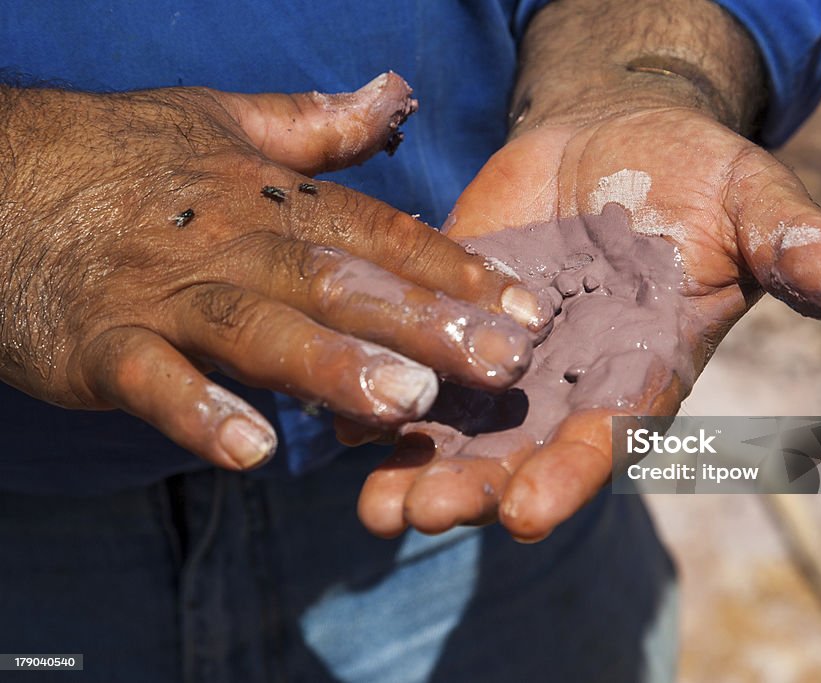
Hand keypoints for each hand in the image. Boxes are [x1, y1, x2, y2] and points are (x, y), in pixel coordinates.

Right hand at [0, 75, 546, 470]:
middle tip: (502, 363)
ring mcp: (163, 293)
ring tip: (406, 402)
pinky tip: (253, 452)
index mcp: (268, 199)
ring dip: (334, 364)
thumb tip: (395, 93)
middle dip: (425, 323)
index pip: (379, 234)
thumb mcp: (224, 124)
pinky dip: (198, 412)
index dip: (456, 271)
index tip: (526, 309)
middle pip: (339, 282)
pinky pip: (152, 381)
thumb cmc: (121, 158)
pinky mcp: (100, 342)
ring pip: (259, 328)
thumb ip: (316, 127)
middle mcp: (229, 242)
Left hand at [355, 106, 820, 540]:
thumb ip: (798, 249)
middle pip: (518, 455)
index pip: (605, 438)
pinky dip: (372, 394)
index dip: (568, 474)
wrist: (617, 142)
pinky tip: (327, 418)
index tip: (525, 510)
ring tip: (370, 503)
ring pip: (456, 429)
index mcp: (639, 371)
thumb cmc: (695, 177)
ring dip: (412, 464)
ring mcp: (502, 359)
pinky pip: (409, 365)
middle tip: (421, 516)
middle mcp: (567, 385)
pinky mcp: (450, 316)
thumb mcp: (751, 203)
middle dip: (471, 488)